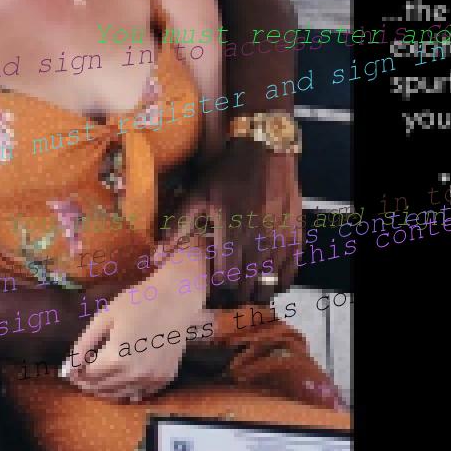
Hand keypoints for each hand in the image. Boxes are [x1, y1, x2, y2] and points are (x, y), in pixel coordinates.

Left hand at [63, 259, 207, 401]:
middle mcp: (134, 374)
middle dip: (88, 382)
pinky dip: (128, 389)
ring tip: (100, 375)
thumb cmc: (137, 302)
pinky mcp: (164, 379)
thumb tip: (68, 368)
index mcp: (117, 358)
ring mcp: (151, 379)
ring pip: (120, 395)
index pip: (87, 377)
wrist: (176, 300)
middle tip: (83, 372)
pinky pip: (140, 393)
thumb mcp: (104, 318)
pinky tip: (123, 376)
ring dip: (105, 389)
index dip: (76, 374)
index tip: (71, 369)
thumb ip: (84, 345)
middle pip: (102, 388)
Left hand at [181, 138, 302, 305]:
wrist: (265, 151)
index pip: (225, 280)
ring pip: (268, 283)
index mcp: (230, 233)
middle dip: (234, 296)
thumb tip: (156, 257)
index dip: (217, 291)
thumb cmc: (226, 174)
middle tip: (225, 298)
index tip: (210, 291)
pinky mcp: (295, 236)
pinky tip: (270, 283)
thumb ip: (177, 227)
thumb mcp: (196, 195)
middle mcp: (257, 241)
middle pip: (246, 286)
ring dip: (255, 292)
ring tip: (245, 293)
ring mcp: (279, 240)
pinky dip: (279, 283)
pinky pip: (290, 271)